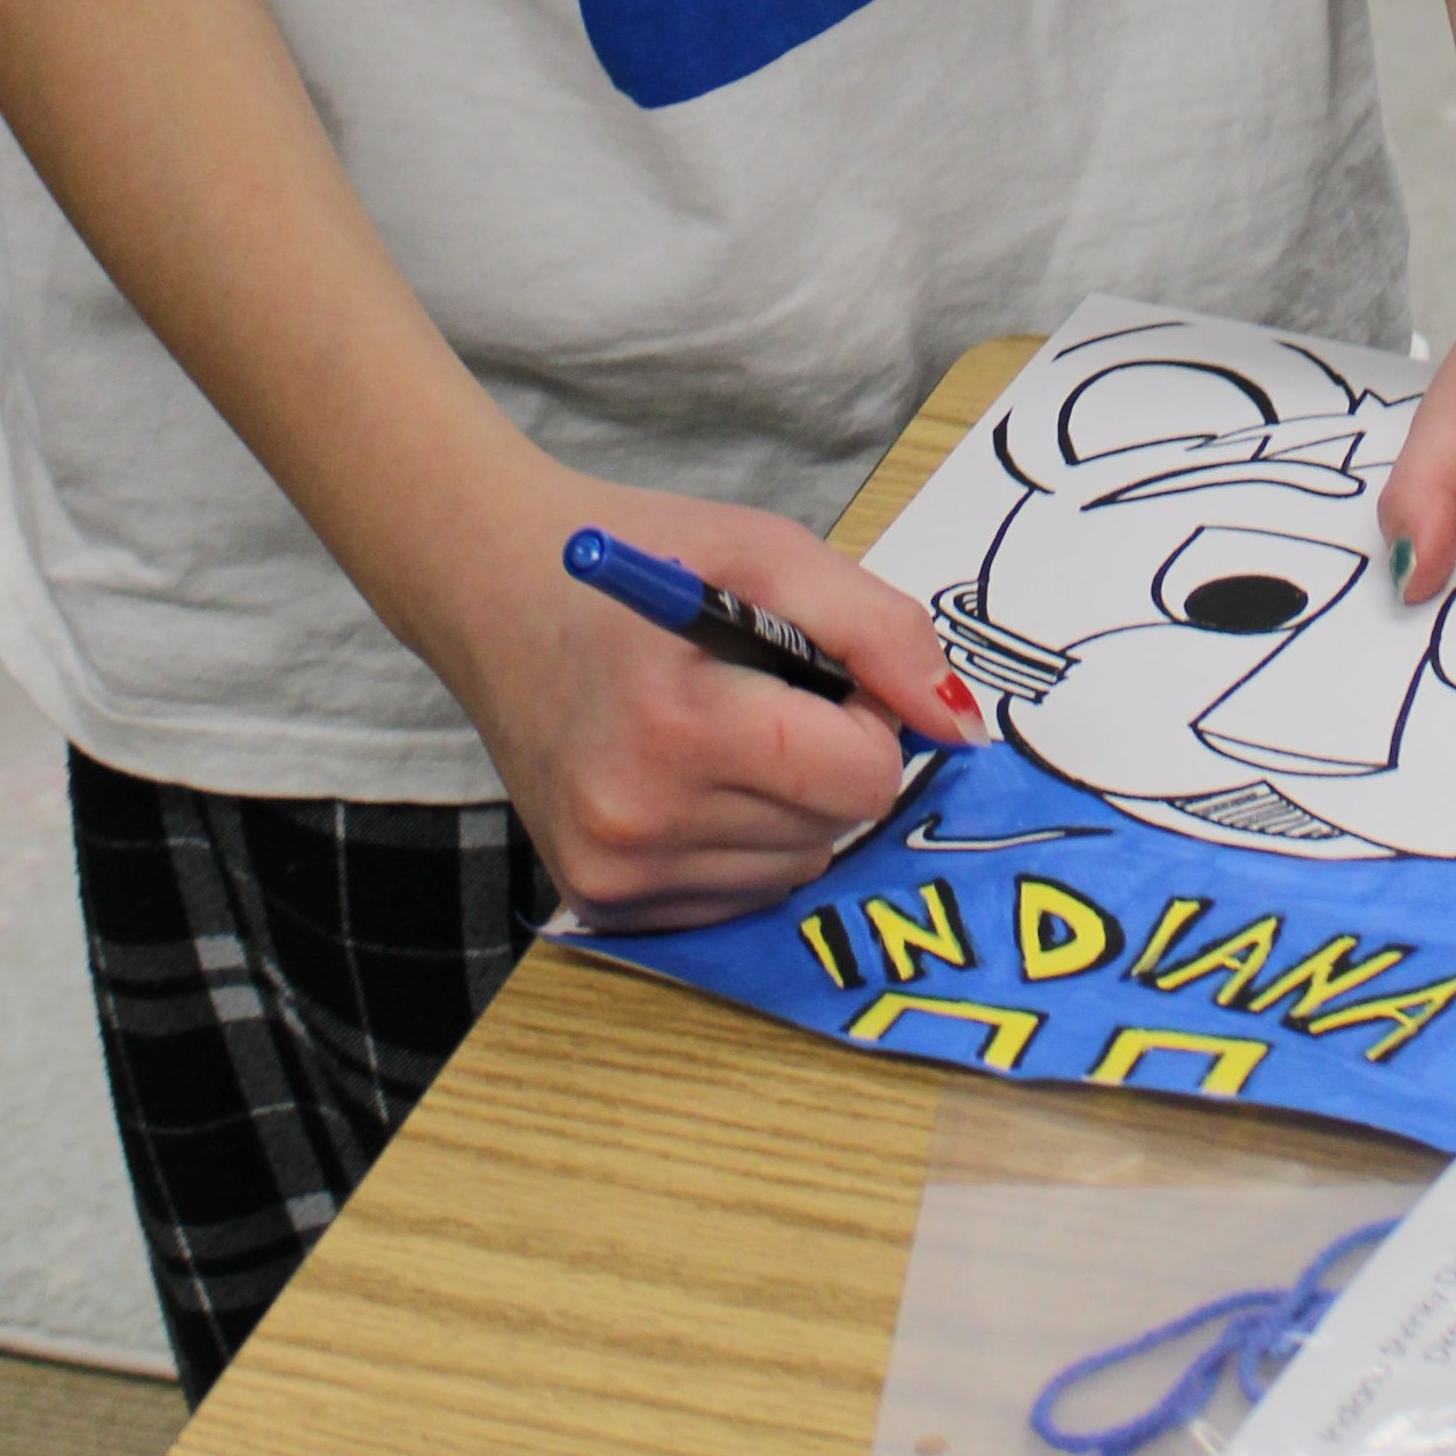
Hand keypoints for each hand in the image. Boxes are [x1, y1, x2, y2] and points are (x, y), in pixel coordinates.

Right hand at [440, 467, 977, 926]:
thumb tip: (960, 725)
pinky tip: (687, 777)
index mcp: (681, 725)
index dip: (863, 717)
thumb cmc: (638, 560)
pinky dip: (738, 844)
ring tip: (717, 729)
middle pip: (833, 830)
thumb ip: (880, 632)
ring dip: (785, 808)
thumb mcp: (770, 555)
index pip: (863, 778)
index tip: (811, 670)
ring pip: (792, 872)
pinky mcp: (599, 901)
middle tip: (757, 691)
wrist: (495, 593)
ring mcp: (611, 872)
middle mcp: (639, 818)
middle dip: (824, 761)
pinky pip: (735, 898)